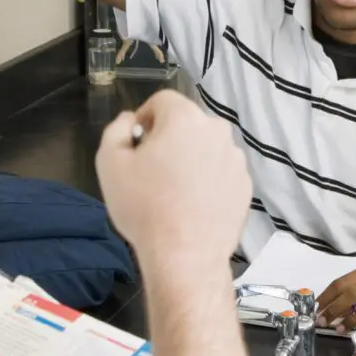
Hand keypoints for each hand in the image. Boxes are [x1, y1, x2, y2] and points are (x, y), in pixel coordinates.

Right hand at [95, 91, 249, 283]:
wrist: (186, 255)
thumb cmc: (144, 207)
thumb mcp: (110, 163)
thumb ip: (117, 130)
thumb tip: (130, 120)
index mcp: (185, 118)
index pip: (162, 100)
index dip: (144, 119)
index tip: (136, 147)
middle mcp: (217, 131)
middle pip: (186, 124)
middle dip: (168, 140)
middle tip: (151, 172)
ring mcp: (236, 159)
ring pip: (205, 148)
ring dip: (190, 159)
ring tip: (173, 193)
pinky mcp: (245, 185)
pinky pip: (220, 172)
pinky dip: (207, 181)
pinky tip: (192, 206)